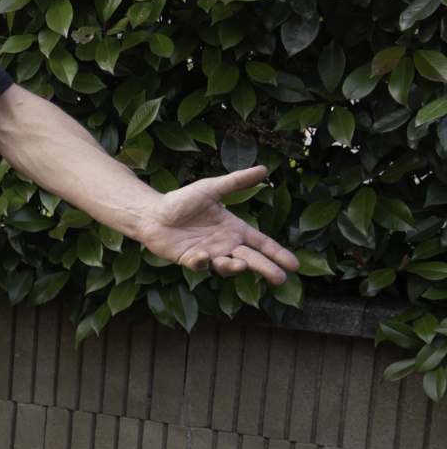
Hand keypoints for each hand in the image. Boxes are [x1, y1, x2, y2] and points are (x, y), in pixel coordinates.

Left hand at [135, 166, 299, 283]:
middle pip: (251, 260)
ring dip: (234, 268)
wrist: (153, 212)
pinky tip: (204, 255)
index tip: (294, 266)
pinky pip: (200, 265)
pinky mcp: (190, 260)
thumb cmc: (182, 200)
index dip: (278, 254)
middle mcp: (225, 244)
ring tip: (241, 265)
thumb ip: (236, 182)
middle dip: (266, 269)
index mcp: (234, 229)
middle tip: (280, 279)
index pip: (262, 244)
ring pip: (227, 267)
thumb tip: (264, 169)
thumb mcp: (211, 189)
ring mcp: (209, 254)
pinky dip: (204, 262)